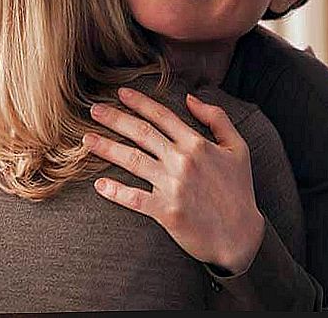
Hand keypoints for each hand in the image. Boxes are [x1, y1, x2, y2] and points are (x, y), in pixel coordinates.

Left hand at [84, 88, 264, 273]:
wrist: (241, 235)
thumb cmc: (239, 190)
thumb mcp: (238, 148)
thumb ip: (217, 118)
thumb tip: (191, 98)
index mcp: (197, 143)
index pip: (162, 116)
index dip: (139, 102)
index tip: (120, 93)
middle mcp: (182, 160)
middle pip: (141, 132)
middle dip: (114, 119)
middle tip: (93, 110)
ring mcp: (173, 186)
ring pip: (132, 160)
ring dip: (106, 148)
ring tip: (86, 140)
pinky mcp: (166, 211)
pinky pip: (134, 198)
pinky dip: (115, 191)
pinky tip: (99, 185)